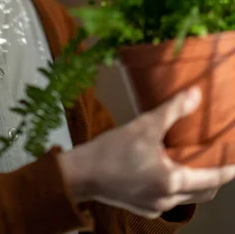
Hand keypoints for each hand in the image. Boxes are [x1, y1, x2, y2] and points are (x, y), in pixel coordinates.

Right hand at [58, 87, 234, 217]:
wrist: (81, 175)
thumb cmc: (110, 152)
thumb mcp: (144, 125)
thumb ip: (172, 110)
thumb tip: (195, 95)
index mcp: (171, 181)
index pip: (212, 179)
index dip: (228, 170)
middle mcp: (166, 199)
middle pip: (202, 193)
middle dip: (213, 178)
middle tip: (217, 160)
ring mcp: (153, 206)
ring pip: (185, 197)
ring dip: (193, 182)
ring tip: (192, 162)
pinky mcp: (141, 207)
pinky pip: (167, 199)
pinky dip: (174, 186)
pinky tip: (165, 169)